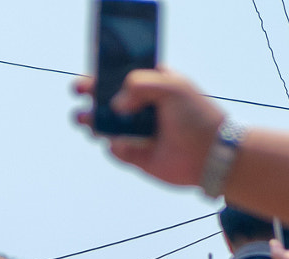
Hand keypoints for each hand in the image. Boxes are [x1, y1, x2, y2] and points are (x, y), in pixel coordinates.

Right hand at [73, 68, 224, 188]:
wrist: (210, 155)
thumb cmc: (195, 116)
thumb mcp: (171, 86)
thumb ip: (140, 84)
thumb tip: (115, 105)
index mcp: (152, 84)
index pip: (122, 73)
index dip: (103, 72)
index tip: (89, 73)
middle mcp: (142, 107)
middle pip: (108, 98)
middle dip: (91, 95)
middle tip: (78, 91)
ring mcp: (137, 132)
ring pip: (105, 125)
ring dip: (92, 121)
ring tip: (84, 119)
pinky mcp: (136, 156)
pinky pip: (115, 150)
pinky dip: (115, 147)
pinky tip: (124, 145)